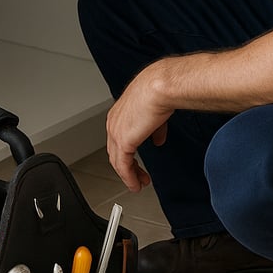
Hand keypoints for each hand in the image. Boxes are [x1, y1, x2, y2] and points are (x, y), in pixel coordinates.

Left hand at [106, 63, 173, 192]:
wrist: (159, 87)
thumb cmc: (159, 91)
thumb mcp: (155, 112)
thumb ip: (154, 128)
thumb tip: (158, 140)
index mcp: (119, 113)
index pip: (118, 139)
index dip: (127, 153)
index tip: (136, 162)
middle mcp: (114, 123)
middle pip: (115, 152)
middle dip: (128, 167)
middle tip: (139, 176)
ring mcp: (116, 133)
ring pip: (117, 161)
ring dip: (129, 175)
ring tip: (139, 183)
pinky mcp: (123, 142)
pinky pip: (123, 167)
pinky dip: (129, 178)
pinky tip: (136, 185)